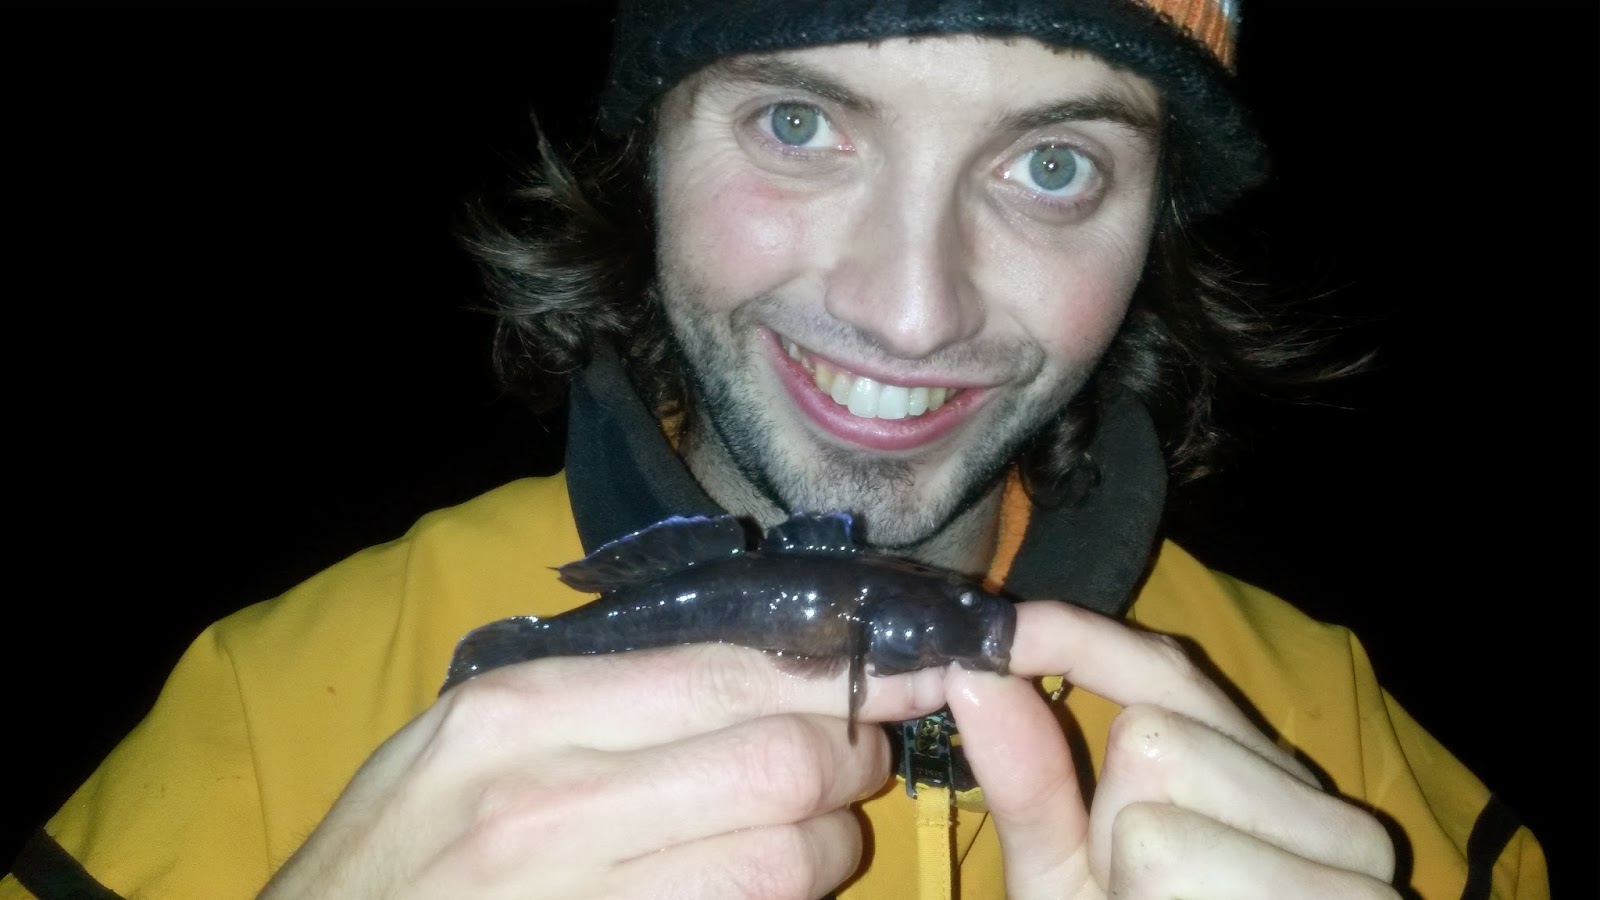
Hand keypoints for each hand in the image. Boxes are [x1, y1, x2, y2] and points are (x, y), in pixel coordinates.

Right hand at [259, 644, 947, 898]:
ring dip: (826, 848)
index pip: (729, 673)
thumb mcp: (466, 737)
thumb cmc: (398, 845)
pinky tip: (758, 888)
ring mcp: (580, 899)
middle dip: (850, 758)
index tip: (900, 668)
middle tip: (855, 757)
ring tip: (811, 834)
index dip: (837, 673)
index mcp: (519, 712)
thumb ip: (596, 692)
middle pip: (783, 764)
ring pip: (785, 864)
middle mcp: (550, 802)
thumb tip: (749, 662)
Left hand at [946, 601, 1399, 898]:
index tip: (999, 632)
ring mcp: (1361, 880)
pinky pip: (1166, 864)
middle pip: (1152, 742)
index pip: (1172, 670)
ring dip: (1129, 886)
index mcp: (1271, 788)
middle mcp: (1337, 819)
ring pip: (1154, 822)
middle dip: (1109, 830)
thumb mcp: (1072, 884)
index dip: (1077, 642)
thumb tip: (974, 672)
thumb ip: (1032, 784)